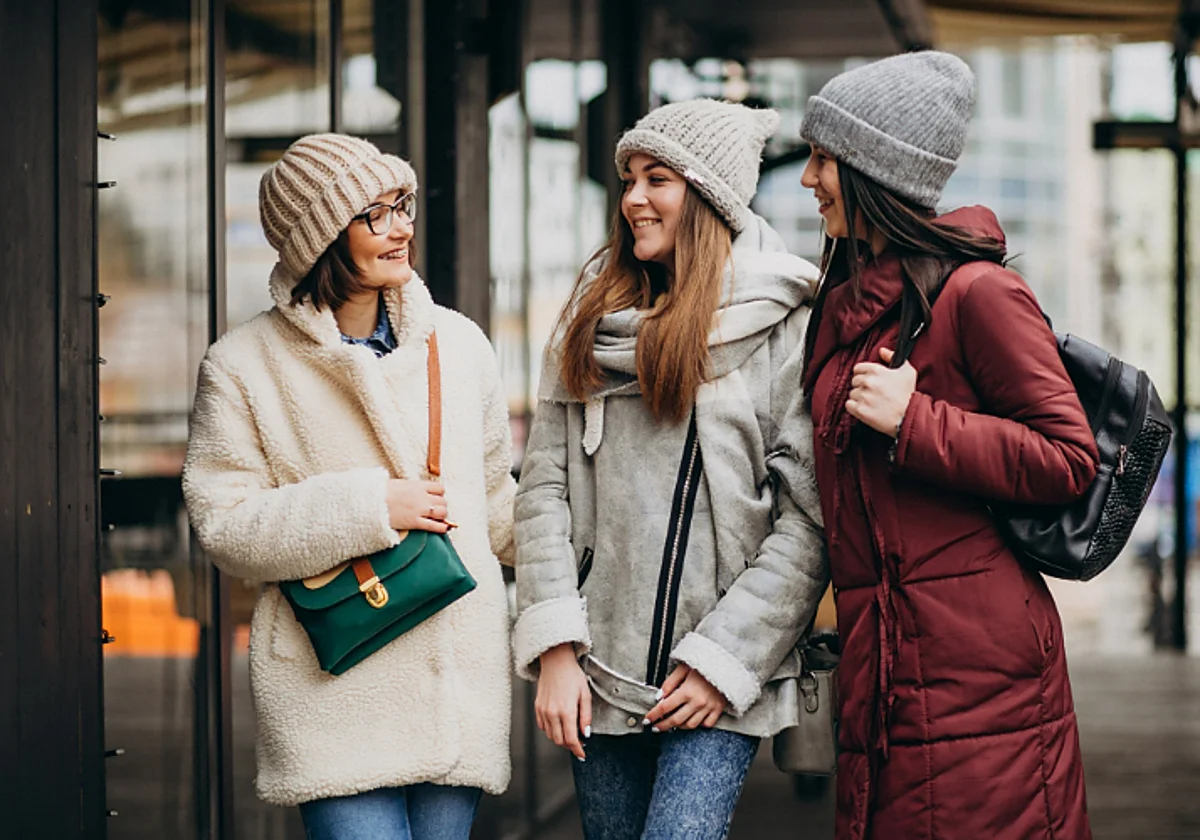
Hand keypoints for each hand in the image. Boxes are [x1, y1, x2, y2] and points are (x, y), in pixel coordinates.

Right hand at [386, 479, 450, 532]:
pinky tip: (444, 529)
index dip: (440, 494)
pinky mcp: (415, 522)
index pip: (439, 488)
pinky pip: (434, 526)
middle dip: (441, 506)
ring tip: (438, 518)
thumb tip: (418, 490)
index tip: (436, 497)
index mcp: (418, 486)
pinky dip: (441, 528)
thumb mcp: (400, 484)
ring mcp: (419, 510)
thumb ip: (413, 487)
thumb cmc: (382, 492)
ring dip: (442, 516)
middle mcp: (422, 497)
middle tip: (436, 510)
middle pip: (442, 501)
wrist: (372, 502)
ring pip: (442, 513)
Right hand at [535, 644, 591, 759]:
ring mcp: (543, 711)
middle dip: (569, 746)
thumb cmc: (572, 675)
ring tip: (569, 733)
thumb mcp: (585, 694)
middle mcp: (552, 713)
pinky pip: (543, 726)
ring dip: (560, 739)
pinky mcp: (537, 707)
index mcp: (566, 711)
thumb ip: (586, 716)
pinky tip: (558, 725)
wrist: (555, 661)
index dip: (577, 750)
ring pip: (550, 735)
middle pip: (559, 741)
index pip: (571, 739)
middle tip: (578, 743)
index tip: (582, 754)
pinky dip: (551, 731)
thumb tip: (585, 733)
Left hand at [645, 664, 726, 731]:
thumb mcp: (683, 668)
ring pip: (690, 725)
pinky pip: (706, 724)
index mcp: (687, 691)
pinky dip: (698, 725)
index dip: (653, 715)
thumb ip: (670, 683)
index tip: (647, 720)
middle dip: (662, 726)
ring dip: (678, 727)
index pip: (665, 707)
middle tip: (654, 728)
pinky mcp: (718, 710)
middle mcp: (697, 702)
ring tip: (671, 725)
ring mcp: (709, 708)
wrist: (727, 664)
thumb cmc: (703, 664)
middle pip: (675, 720)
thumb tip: (659, 696)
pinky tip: (691, 721)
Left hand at [846, 347, 916, 437]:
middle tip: (873, 393)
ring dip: (859, 397)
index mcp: (876, 370)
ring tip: (872, 402)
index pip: (858, 368)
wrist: (908, 416)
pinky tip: (865, 408)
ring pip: (852, 393)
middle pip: (854, 381)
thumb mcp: (907, 371)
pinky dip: (854, 407)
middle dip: (862, 386)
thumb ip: (893, 357)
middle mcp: (868, 382)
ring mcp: (863, 396)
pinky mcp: (860, 410)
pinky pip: (848, 405)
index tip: (869, 380)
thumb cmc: (908, 394)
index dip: (863, 374)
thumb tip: (881, 350)